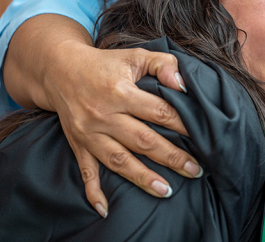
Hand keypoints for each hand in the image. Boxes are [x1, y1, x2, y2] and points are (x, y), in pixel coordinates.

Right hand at [4, 15, 201, 218]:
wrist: (60, 70)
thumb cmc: (106, 64)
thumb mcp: (135, 55)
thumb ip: (163, 64)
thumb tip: (183, 85)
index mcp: (120, 91)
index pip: (158, 111)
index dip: (182, 124)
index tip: (203, 136)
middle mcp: (104, 115)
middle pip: (143, 140)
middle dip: (172, 157)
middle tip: (196, 170)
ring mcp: (89, 133)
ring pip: (119, 160)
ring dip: (143, 177)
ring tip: (167, 191)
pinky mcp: (78, 144)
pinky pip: (86, 171)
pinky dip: (94, 191)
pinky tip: (106, 208)